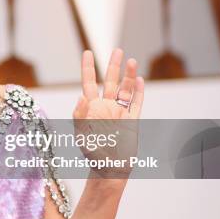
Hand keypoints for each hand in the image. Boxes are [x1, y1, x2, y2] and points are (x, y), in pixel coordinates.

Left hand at [72, 48, 144, 177]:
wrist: (109, 169)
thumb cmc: (92, 154)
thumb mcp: (81, 135)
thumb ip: (79, 116)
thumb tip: (81, 97)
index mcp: (91, 108)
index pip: (89, 83)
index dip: (88, 67)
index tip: (88, 52)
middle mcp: (106, 107)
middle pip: (110, 81)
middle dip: (113, 65)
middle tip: (117, 49)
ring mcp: (120, 113)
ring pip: (125, 89)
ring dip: (129, 75)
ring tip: (132, 60)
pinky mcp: (132, 121)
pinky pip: (136, 103)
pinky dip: (138, 91)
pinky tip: (140, 80)